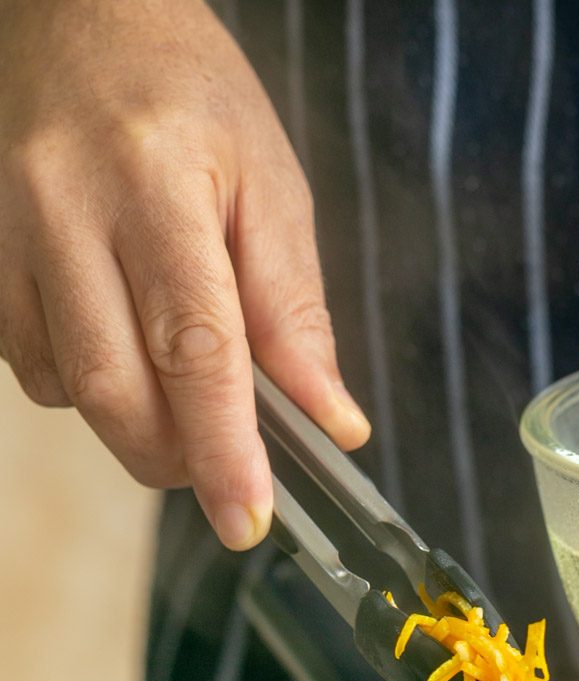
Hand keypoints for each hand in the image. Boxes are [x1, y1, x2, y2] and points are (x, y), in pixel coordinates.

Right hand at [0, 0, 369, 548]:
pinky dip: (89, 385)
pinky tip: (120, 339)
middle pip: (118, 390)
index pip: (195, 347)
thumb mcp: (270, 186)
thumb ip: (296, 313)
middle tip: (227, 465)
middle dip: (180, 458)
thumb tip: (332, 423)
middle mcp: (63, 206)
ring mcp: (5, 232)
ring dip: (137, 421)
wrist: (75, 16)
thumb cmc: (189, 96)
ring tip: (180, 379)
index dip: (224, 449)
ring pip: (70, 390)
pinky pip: (32, 368)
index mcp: (156, 181)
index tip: (249, 519)